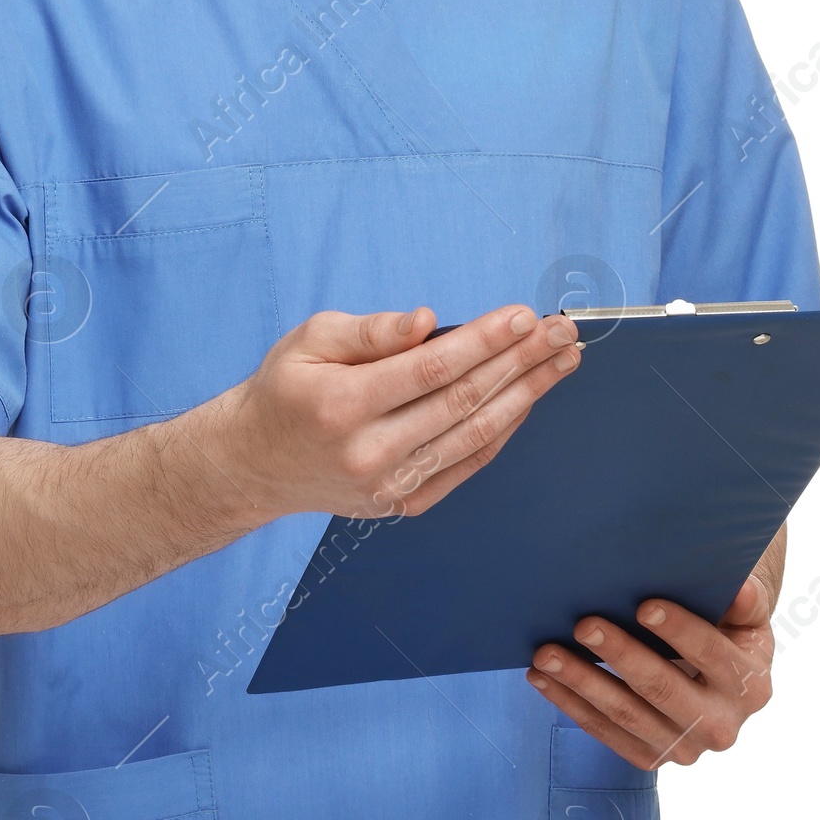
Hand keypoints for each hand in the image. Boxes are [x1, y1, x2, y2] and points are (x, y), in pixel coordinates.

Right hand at [216, 303, 581, 520]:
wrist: (256, 463)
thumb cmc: (286, 389)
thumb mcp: (310, 340)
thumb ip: (370, 331)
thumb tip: (428, 322)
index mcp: (343, 404)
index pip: (431, 368)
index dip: (484, 341)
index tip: (524, 316)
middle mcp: (370, 452)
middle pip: (463, 400)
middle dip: (521, 361)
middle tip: (563, 332)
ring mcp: (390, 485)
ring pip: (474, 434)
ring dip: (526, 395)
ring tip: (562, 361)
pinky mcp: (404, 503)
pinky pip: (467, 463)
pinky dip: (503, 429)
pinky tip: (527, 398)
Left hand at [525, 573, 776, 769]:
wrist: (716, 679)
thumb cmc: (725, 630)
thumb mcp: (744, 615)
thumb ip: (744, 602)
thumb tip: (741, 588)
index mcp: (751, 686)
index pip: (712, 655)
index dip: (679, 631)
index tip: (643, 606)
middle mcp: (722, 726)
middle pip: (663, 689)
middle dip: (621, 655)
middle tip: (584, 624)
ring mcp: (685, 748)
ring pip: (625, 714)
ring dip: (582, 682)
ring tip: (547, 653)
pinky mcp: (651, 757)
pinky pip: (604, 731)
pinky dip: (570, 703)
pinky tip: (542, 677)